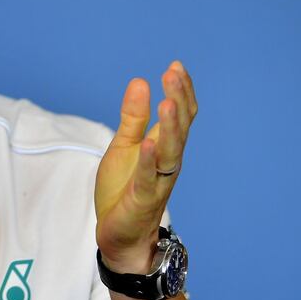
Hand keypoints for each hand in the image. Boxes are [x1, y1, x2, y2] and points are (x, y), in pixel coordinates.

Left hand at [94, 61, 197, 272]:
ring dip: (170, 126)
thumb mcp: (124, 145)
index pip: (180, 115)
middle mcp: (167, 161)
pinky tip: (149, 143)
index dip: (181, 91)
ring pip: (171, 150)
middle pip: (179, 127)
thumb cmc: (124, 188)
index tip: (176, 65)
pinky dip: (150, 161)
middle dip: (178, 99)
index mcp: (164, 146)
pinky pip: (149, 178)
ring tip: (167, 101)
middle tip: (173, 73)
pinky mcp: (143, 198)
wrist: (119, 234)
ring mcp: (158, 180)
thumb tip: (140, 81)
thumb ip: (133, 117)